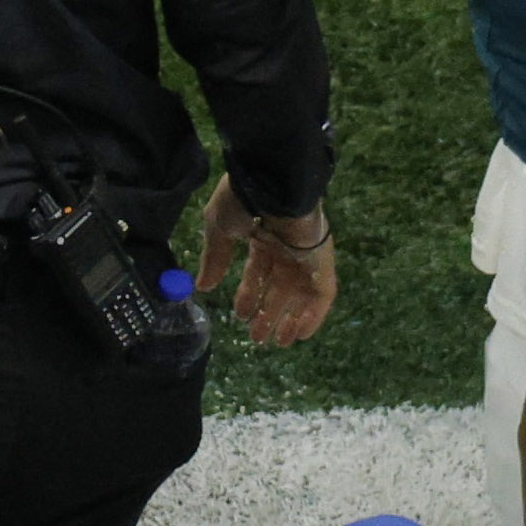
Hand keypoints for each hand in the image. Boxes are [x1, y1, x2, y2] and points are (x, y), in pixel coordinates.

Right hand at [194, 175, 336, 347]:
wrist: (272, 184)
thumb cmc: (243, 201)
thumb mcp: (218, 229)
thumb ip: (215, 258)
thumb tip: (202, 286)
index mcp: (261, 238)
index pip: (257, 272)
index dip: (247, 295)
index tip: (239, 316)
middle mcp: (285, 250)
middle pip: (278, 289)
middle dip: (267, 314)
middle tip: (256, 338)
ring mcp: (306, 257)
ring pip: (299, 296)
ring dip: (289, 319)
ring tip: (277, 342)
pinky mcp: (323, 263)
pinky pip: (321, 295)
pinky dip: (313, 315)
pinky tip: (300, 334)